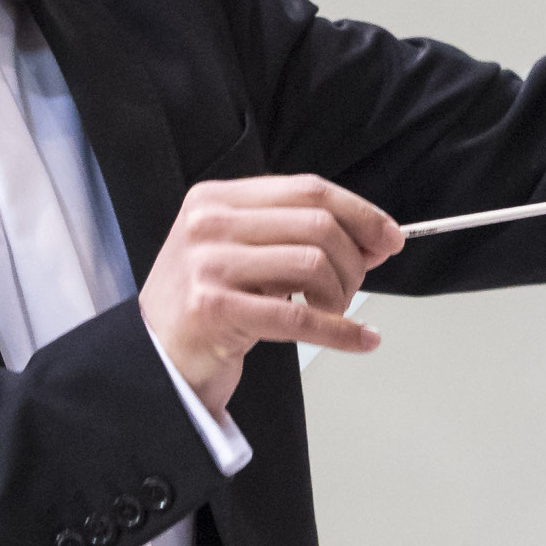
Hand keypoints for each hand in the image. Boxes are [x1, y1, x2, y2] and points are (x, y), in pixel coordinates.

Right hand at [139, 175, 402, 414]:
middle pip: (316, 223)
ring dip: (342, 294)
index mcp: (217, 198)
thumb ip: (299, 237)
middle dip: (355, 258)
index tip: (389, 237)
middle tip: (358, 285)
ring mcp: (208, 265)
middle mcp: (209, 223)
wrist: (156, 357)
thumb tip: (374, 239)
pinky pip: (298, 318)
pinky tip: (360, 339)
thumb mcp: (245, 253)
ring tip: (336, 312)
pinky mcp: (213, 310)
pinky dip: (340, 332)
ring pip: (312, 265)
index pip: (307, 188)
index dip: (358, 211)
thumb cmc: (208, 303)